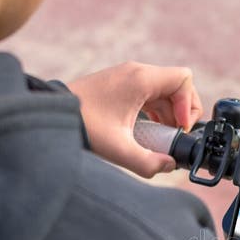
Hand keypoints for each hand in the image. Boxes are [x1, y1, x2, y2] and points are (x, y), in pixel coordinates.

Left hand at [69, 62, 202, 177]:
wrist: (51, 114)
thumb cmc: (83, 125)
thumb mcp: (119, 150)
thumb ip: (148, 163)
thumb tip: (169, 165)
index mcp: (140, 79)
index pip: (184, 79)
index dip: (189, 104)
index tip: (179, 126)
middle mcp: (136, 73)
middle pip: (177, 85)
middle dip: (182, 111)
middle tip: (176, 133)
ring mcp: (127, 78)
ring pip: (164, 90)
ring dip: (169, 113)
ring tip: (162, 135)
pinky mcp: (120, 86)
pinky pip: (149, 94)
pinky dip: (156, 111)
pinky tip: (149, 130)